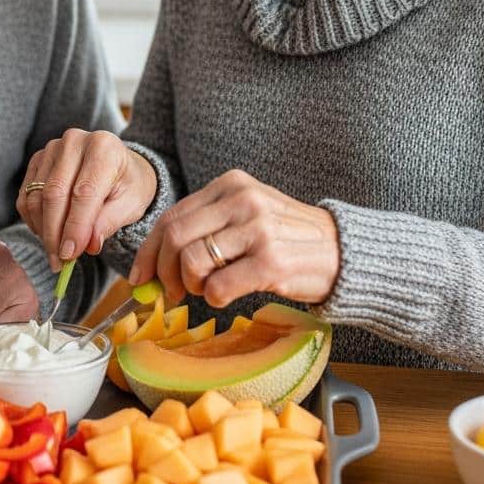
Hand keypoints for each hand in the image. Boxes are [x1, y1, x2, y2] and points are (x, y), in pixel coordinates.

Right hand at [16, 129, 156, 270]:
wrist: (118, 166)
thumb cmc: (128, 185)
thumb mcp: (131, 204)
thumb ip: (109, 222)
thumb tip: (89, 245)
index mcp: (104, 147)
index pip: (83, 192)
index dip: (75, 227)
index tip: (70, 255)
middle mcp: (75, 141)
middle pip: (54, 194)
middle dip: (55, 233)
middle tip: (59, 261)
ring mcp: (53, 148)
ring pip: (37, 196)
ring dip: (43, 229)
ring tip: (55, 252)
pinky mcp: (38, 158)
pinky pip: (26, 194)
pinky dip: (33, 219)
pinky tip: (47, 233)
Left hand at [130, 169, 339, 307]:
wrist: (342, 251)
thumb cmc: (286, 238)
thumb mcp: (246, 215)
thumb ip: (205, 228)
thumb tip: (154, 262)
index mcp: (230, 185)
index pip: (171, 215)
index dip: (149, 249)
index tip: (141, 274)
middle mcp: (242, 201)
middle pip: (175, 237)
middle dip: (163, 271)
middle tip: (170, 291)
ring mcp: (258, 229)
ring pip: (192, 261)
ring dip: (189, 286)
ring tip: (204, 291)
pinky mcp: (271, 262)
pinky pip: (219, 286)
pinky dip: (213, 298)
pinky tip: (225, 296)